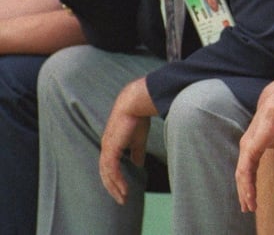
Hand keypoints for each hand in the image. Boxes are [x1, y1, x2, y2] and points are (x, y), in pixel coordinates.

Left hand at [99, 79, 154, 204]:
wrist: (134, 105)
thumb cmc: (137, 119)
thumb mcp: (138, 140)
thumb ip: (137, 154)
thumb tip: (138, 166)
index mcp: (110, 145)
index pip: (109, 167)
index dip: (114, 179)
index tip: (123, 190)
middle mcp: (106, 148)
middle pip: (105, 174)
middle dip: (113, 188)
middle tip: (122, 200)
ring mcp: (107, 149)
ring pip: (107, 174)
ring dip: (115, 188)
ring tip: (124, 197)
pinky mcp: (111, 149)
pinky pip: (112, 170)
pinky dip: (118, 180)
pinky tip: (125, 188)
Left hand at [235, 101, 273, 212]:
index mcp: (253, 147)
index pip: (248, 170)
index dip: (250, 184)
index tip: (253, 199)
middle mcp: (246, 148)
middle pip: (242, 175)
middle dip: (244, 192)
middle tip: (247, 208)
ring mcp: (246, 148)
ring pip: (242, 176)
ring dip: (245, 192)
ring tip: (249, 206)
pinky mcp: (250, 149)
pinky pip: (245, 171)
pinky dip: (247, 185)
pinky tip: (249, 195)